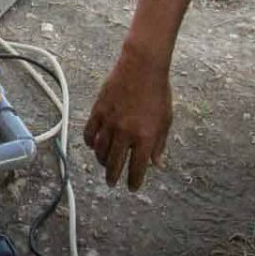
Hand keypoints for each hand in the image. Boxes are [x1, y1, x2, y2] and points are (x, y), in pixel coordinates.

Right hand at [83, 51, 172, 190]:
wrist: (141, 68)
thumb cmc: (158, 93)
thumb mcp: (166, 120)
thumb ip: (159, 144)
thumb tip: (156, 163)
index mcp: (145, 137)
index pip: (137, 168)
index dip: (134, 181)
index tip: (132, 188)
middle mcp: (125, 133)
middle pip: (115, 163)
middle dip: (113, 176)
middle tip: (112, 183)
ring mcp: (109, 122)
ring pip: (100, 150)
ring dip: (102, 161)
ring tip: (104, 164)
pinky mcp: (98, 111)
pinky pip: (89, 133)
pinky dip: (90, 143)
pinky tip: (93, 146)